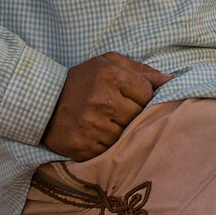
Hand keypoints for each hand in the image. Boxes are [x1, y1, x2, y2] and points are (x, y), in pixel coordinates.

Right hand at [43, 51, 171, 160]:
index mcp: (111, 75)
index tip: (127, 95)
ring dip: (120, 130)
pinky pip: (110, 150)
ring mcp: (92, 126)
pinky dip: (107, 145)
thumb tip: (173, 81)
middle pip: (139, 116)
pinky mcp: (83, 147)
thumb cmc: (82, 79)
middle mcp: (102, 101)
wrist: (42, 101)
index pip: (148, 93)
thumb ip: (143, 71)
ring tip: (105, 121)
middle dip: (132, 114)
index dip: (141, 96)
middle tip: (116, 110)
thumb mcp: (109, 63)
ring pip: (127, 135)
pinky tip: (96, 134)